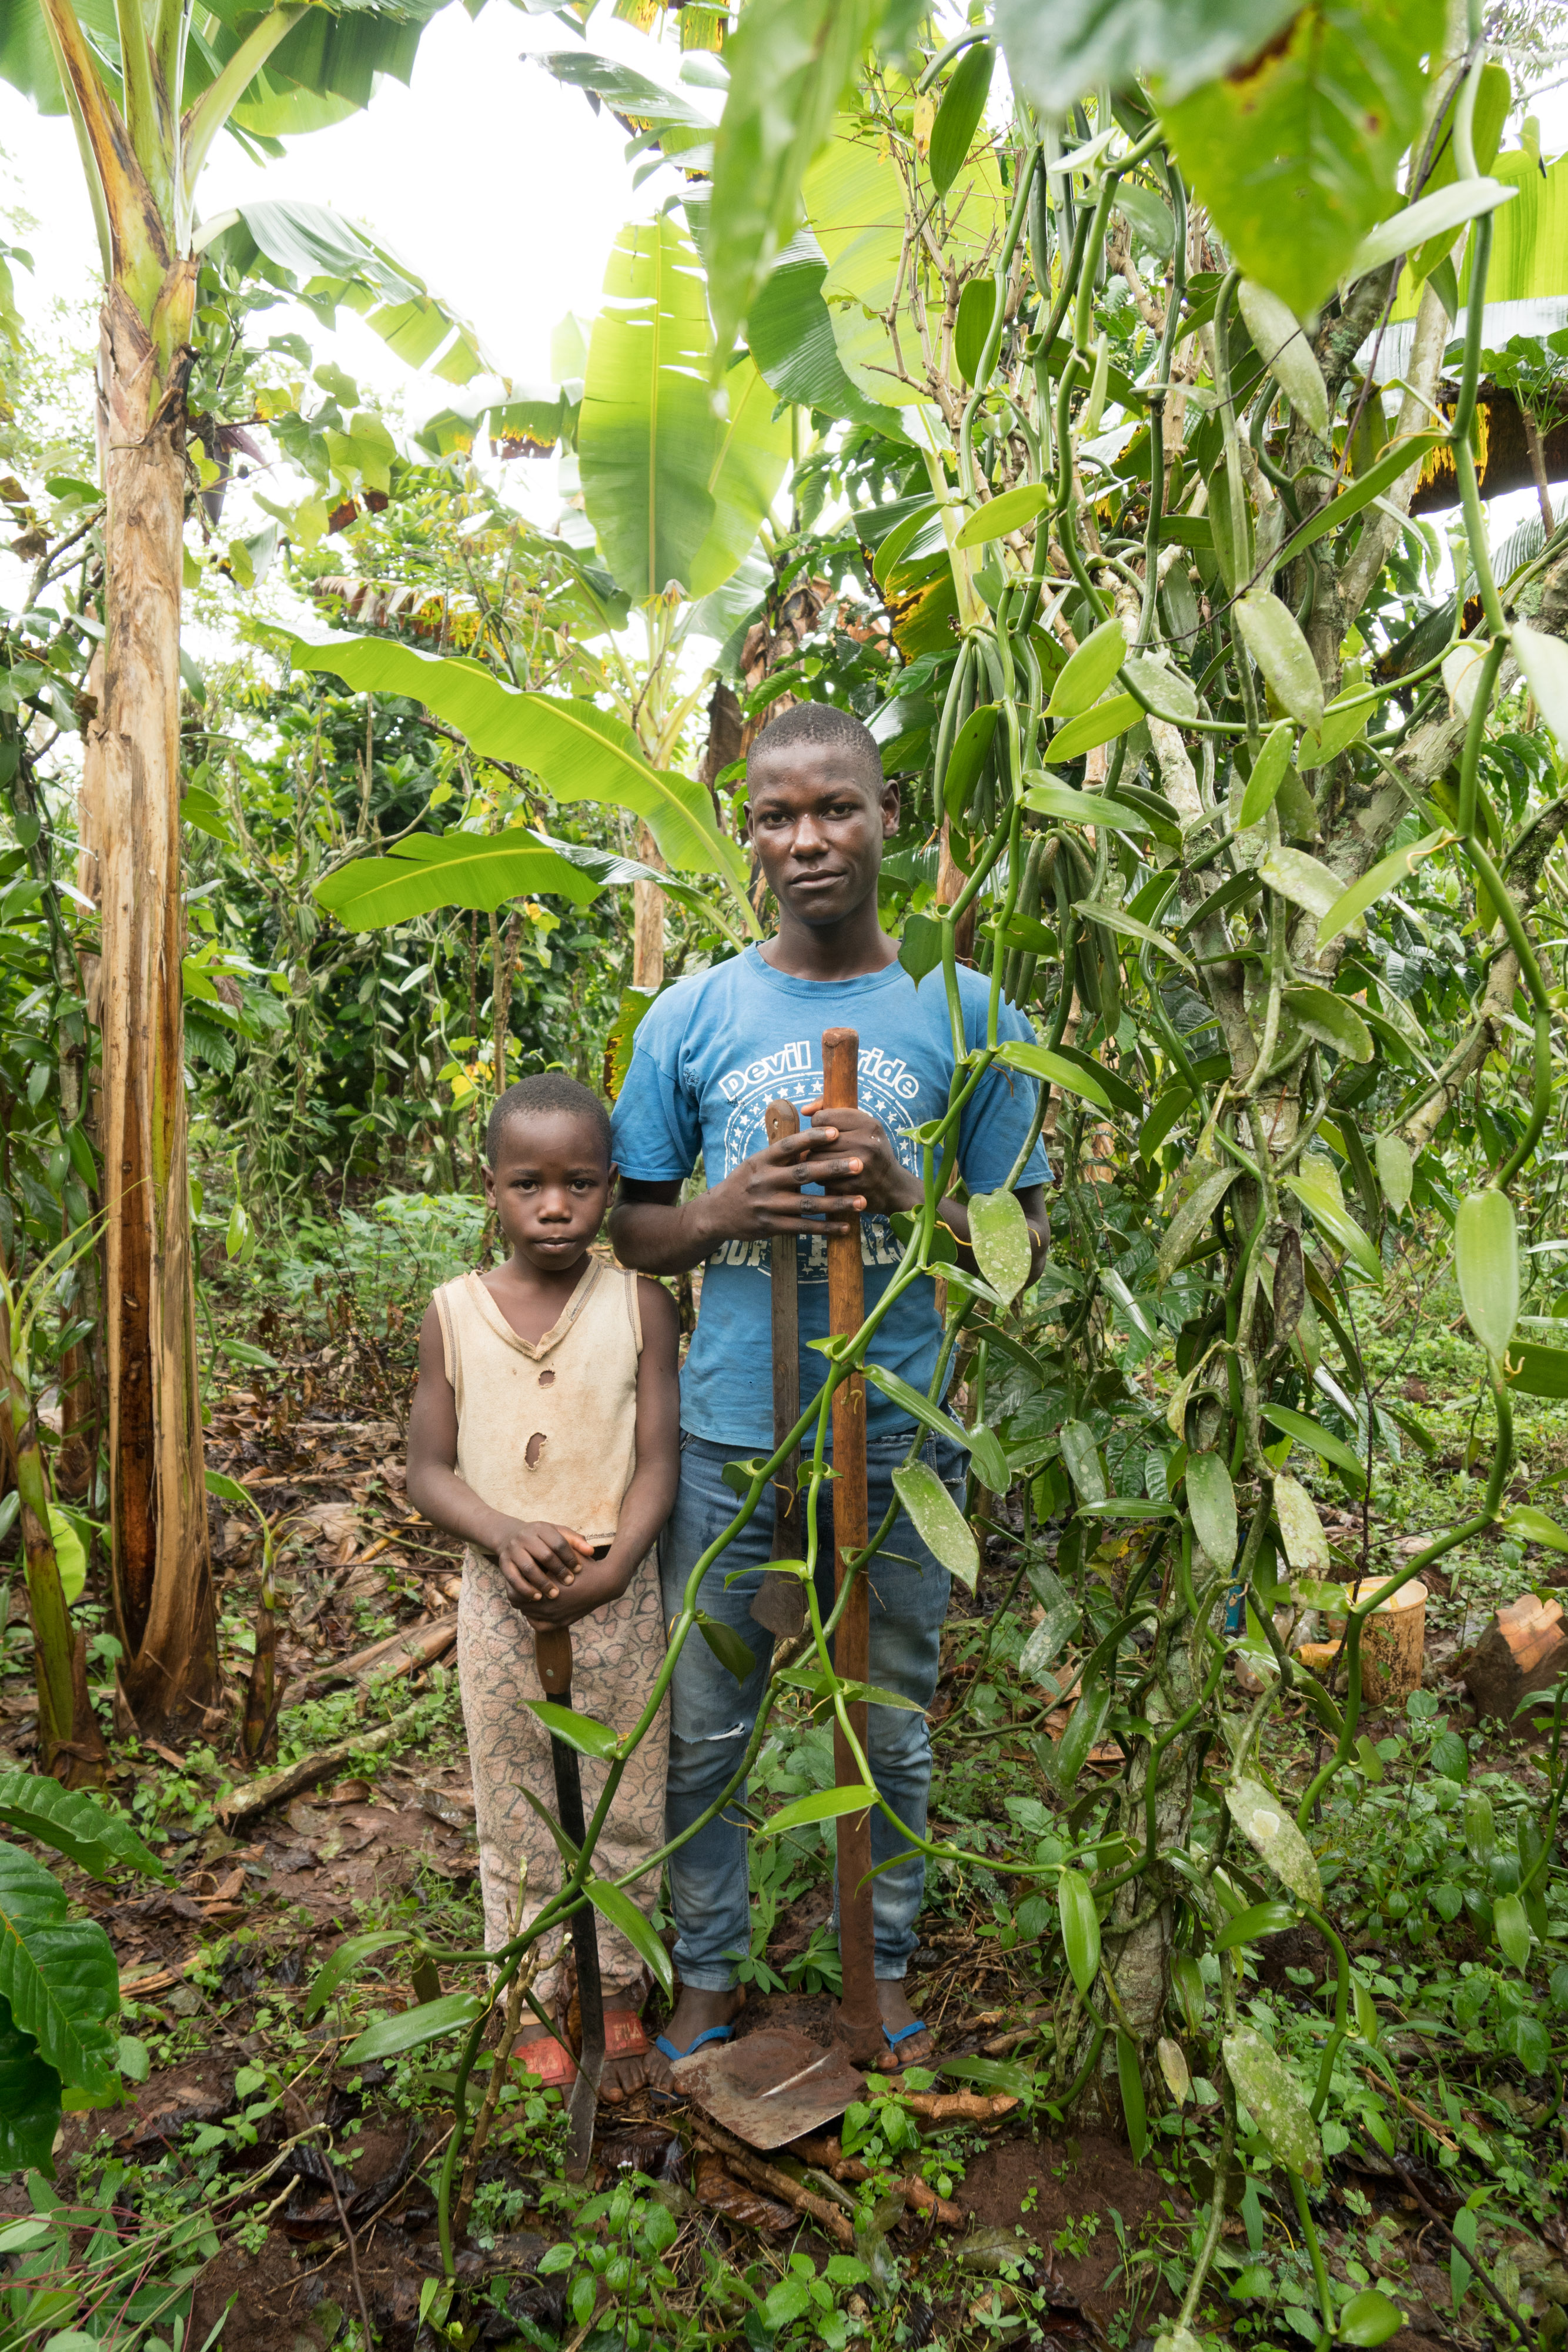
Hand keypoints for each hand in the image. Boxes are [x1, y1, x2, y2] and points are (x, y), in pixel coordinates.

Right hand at [495, 1520, 595, 1608]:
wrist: (510, 1536)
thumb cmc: (541, 1539)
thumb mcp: (557, 1534)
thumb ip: (575, 1541)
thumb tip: (591, 1552)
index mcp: (541, 1528)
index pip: (558, 1542)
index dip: (570, 1557)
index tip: (579, 1570)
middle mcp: (525, 1537)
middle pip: (544, 1555)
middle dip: (559, 1570)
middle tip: (570, 1583)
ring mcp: (513, 1550)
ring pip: (529, 1568)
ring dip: (543, 1583)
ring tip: (555, 1595)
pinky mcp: (503, 1563)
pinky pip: (514, 1579)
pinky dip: (526, 1590)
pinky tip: (537, 1597)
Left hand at [519, 1552, 630, 1628]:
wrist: (606, 1583)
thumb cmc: (585, 1566)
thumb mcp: (566, 1555)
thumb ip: (548, 1553)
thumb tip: (529, 1549)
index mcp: (547, 1589)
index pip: (515, 1591)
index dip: (515, 1582)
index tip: (519, 1574)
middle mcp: (549, 1607)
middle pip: (518, 1604)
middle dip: (519, 1592)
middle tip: (522, 1582)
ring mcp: (555, 1617)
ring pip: (527, 1614)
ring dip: (526, 1604)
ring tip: (530, 1592)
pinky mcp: (562, 1623)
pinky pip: (539, 1625)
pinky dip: (535, 1618)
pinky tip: (538, 1607)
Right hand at [705, 1122, 871, 1240]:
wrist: (717, 1214)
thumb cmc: (745, 1183)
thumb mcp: (757, 1163)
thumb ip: (782, 1155)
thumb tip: (813, 1139)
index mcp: (761, 1160)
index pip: (789, 1145)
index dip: (812, 1138)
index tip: (836, 1132)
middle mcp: (764, 1181)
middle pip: (804, 1173)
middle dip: (834, 1169)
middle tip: (859, 1164)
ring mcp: (768, 1205)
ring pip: (808, 1204)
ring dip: (837, 1203)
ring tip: (862, 1201)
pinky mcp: (771, 1227)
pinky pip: (803, 1227)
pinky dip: (825, 1227)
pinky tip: (845, 1226)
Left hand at [799, 1101, 920, 1216]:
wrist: (891, 1184)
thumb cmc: (869, 1149)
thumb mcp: (861, 1125)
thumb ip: (832, 1110)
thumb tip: (805, 1110)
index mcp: (868, 1123)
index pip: (823, 1117)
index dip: (817, 1124)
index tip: (825, 1131)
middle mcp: (867, 1142)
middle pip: (817, 1139)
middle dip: (815, 1144)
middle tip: (823, 1149)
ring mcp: (862, 1165)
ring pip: (815, 1158)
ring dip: (815, 1161)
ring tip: (825, 1161)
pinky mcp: (855, 1185)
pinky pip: (821, 1178)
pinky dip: (821, 1177)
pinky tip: (830, 1175)